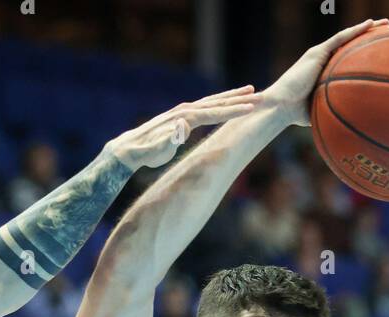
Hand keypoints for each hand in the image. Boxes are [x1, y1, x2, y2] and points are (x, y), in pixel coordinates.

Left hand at [104, 87, 262, 170]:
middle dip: (238, 100)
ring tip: (250, 91)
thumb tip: (182, 128)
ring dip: (231, 97)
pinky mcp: (181, 116)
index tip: (251, 109)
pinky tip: (227, 103)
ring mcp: (183, 112)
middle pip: (216, 103)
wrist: (128, 149)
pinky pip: (206, 107)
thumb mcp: (154, 150)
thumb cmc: (143, 153)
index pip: (213, 113)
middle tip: (260, 96)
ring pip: (212, 101)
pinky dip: (219, 103)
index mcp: (183, 119)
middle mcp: (184, 111)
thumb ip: (167, 140)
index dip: (233, 111)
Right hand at [262, 18, 388, 125]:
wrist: (282, 106)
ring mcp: (320, 54)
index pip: (346, 57)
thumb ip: (333, 108)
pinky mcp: (317, 52)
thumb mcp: (321, 108)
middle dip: (369, 37)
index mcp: (324, 70)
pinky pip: (341, 38)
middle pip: (350, 44)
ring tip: (385, 24)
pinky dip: (356, 30)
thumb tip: (349, 122)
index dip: (362, 52)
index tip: (380, 51)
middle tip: (388, 32)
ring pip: (348, 36)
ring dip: (367, 29)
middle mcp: (322, 58)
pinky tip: (370, 24)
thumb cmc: (298, 113)